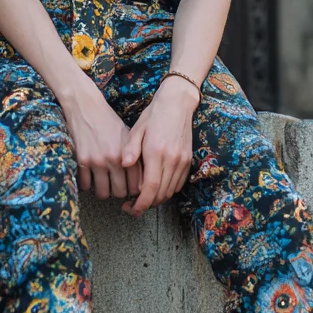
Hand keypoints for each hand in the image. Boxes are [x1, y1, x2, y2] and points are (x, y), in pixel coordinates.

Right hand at [63, 82, 142, 200]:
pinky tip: (90, 178)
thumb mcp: (128, 136)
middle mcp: (114, 160)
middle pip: (120, 192)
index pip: (136, 185)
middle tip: (117, 187)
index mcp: (128, 154)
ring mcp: (97, 161)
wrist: (85, 107)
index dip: (134, 190)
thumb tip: (142, 180)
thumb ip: (136, 157)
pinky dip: (88, 185)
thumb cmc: (109, 122)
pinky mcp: (81, 161)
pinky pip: (85, 186)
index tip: (130, 187)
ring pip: (103, 193)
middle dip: (119, 192)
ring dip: (104, 191)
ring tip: (104, 184)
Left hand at [120, 75, 197, 215]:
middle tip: (132, 207)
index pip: (150, 187)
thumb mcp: (137, 129)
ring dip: (157, 199)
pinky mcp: (188, 161)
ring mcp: (182, 161)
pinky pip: (178, 184)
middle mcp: (172, 159)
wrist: (178, 103)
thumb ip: (130, 148)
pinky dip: (167, 191)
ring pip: (170, 191)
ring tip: (143, 199)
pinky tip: (156, 188)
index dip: (141, 202)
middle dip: (147, 205)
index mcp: (156, 152)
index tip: (131, 209)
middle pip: (161, 194)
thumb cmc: (154, 115)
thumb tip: (124, 165)